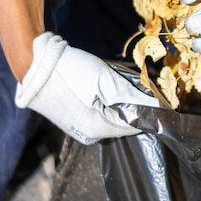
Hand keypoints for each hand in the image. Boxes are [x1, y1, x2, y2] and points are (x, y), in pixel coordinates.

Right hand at [15, 32, 159, 144]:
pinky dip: (110, 104)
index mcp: (99, 128)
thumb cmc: (70, 71)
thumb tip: (155, 107)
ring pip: (113, 118)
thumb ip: (132, 96)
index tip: (165, 100)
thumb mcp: (105, 80)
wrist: (35, 65)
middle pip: (125, 123)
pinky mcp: (74, 120)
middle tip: (146, 87)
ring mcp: (80, 129)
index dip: (151, 112)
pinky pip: (100, 115)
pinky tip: (109, 89)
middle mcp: (90, 135)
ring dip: (123, 104)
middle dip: (137, 106)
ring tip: (126, 84)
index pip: (136, 125)